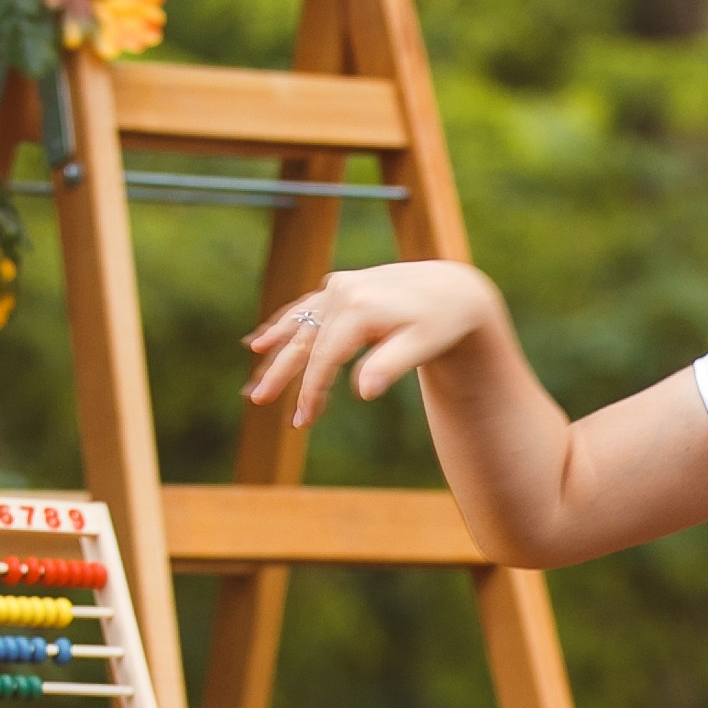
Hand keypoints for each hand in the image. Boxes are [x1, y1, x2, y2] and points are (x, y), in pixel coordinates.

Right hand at [244, 259, 502, 429]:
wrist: (452, 289)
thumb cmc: (441, 323)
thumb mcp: (422, 346)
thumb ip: (390, 366)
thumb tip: (362, 393)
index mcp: (361, 308)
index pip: (325, 356)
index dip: (311, 389)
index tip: (302, 420)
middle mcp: (343, 292)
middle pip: (304, 339)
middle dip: (281, 373)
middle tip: (259, 401)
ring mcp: (339, 287)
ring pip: (299, 325)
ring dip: (275, 353)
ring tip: (255, 382)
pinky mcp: (340, 287)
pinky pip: (304, 309)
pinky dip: (283, 326)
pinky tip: (260, 342)